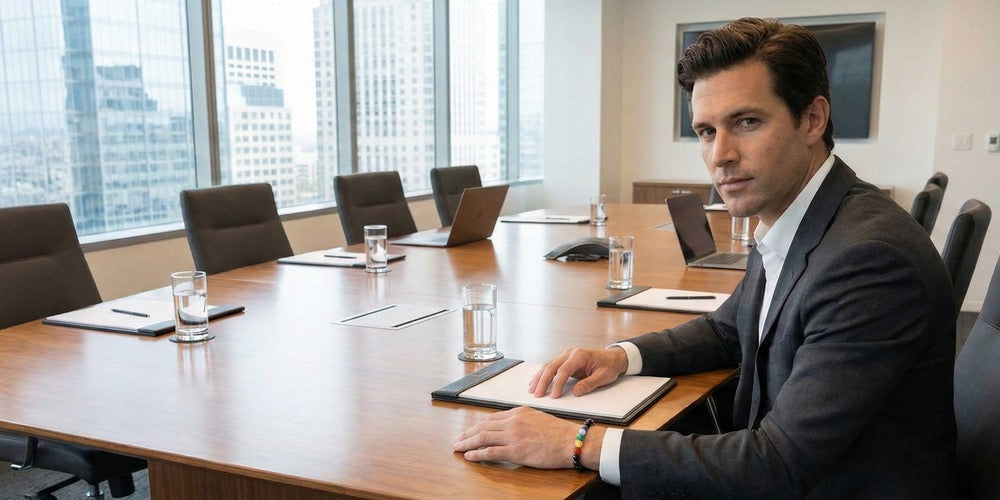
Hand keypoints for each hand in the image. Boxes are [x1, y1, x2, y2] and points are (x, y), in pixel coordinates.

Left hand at [453, 406, 602, 468]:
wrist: (572, 441)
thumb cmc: (560, 433)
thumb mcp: (538, 418)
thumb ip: (522, 421)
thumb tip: (511, 427)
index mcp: (518, 413)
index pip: (491, 419)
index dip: (477, 426)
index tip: (470, 431)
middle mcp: (513, 422)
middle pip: (483, 427)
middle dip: (467, 434)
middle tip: (458, 440)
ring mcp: (513, 436)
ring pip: (483, 438)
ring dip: (467, 443)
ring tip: (458, 447)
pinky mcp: (516, 451)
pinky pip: (490, 452)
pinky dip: (477, 454)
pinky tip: (469, 456)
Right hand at [529, 346, 627, 398]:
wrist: (613, 358)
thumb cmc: (609, 366)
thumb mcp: (603, 377)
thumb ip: (589, 384)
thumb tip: (576, 391)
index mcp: (580, 355)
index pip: (564, 370)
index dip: (558, 384)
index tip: (554, 396)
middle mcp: (570, 353)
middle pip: (552, 366)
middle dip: (543, 381)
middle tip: (537, 394)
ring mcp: (566, 355)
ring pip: (548, 365)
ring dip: (539, 377)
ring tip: (532, 389)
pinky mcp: (564, 360)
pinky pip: (551, 366)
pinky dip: (543, 374)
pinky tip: (536, 381)